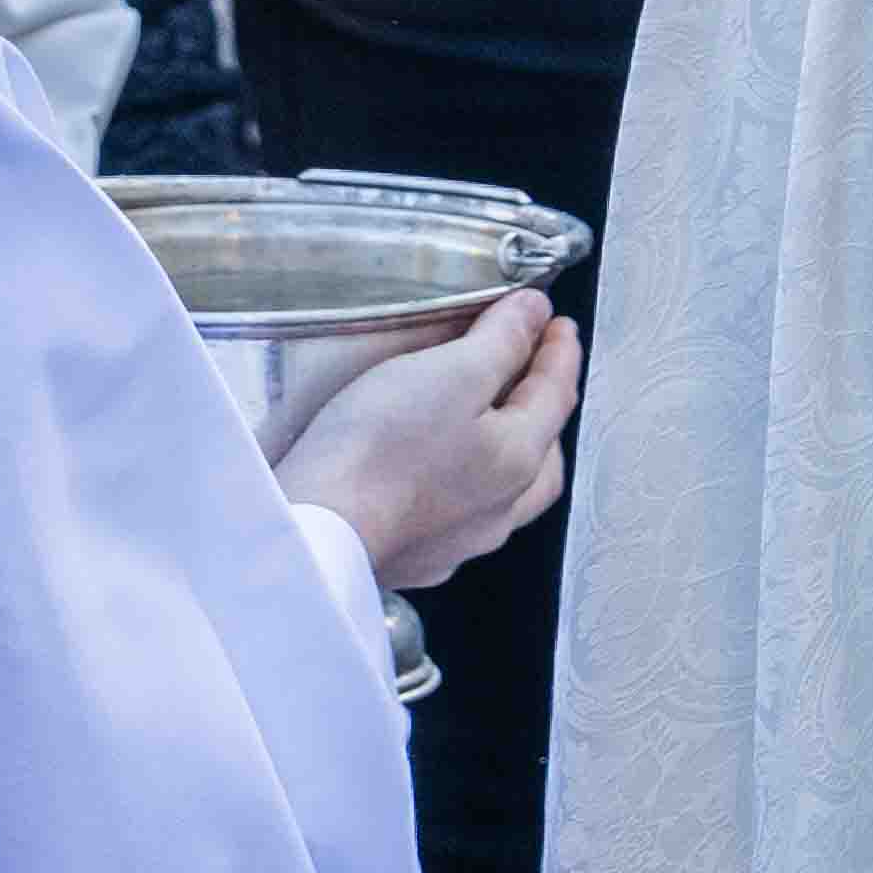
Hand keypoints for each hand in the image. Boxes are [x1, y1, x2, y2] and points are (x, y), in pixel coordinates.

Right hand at [272, 287, 580, 591]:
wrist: (312, 534)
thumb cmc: (378, 454)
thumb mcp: (451, 372)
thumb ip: (501, 341)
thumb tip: (535, 315)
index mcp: (519, 460)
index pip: (557, 393)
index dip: (560, 351)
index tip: (556, 324)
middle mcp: (498, 510)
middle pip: (542, 449)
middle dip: (543, 405)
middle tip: (532, 370)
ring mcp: (456, 541)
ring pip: (506, 490)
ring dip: (506, 449)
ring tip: (488, 422)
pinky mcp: (413, 557)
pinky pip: (457, 515)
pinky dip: (462, 482)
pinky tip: (438, 472)